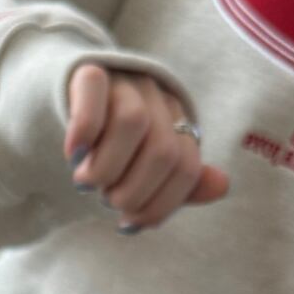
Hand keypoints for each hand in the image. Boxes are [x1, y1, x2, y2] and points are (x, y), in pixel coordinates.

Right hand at [65, 64, 228, 231]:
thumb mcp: (146, 168)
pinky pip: (94, 94)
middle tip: (106, 200)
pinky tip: (73, 154)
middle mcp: (157, 98)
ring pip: (133, 122)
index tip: (129, 222)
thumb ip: (178, 183)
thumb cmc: (109, 145)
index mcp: (177, 122)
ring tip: (86, 181)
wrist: (71, 96)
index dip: (159, 205)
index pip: (186, 168)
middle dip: (131, 192)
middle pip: (162, 151)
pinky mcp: (90, 71)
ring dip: (106, 168)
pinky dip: (84, 131)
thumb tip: (222, 186)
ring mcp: (125, 82)